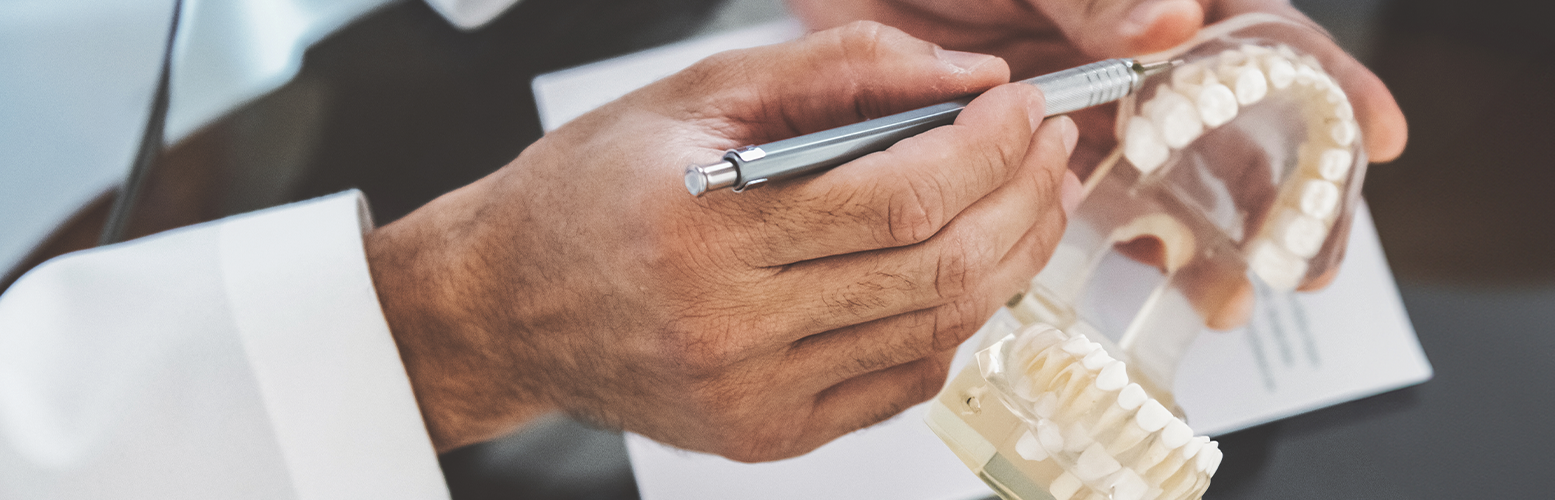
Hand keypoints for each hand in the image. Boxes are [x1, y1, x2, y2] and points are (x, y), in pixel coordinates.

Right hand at [365, 22, 1081, 460]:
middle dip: (1020, 198)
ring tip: (1027, 198)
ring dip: (1006, 258)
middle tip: (1048, 148)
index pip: (898, 200)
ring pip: (934, 329)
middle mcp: (727, 327)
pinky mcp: (765, 433)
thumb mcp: (698, 95)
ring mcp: (751, 394)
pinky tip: (962, 268)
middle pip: (935, 270)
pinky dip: (952, 320)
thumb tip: (966, 79)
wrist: (506, 302)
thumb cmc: (588, 193)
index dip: (987, 151)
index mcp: (702, 228)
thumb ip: (837, 71)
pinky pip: (900, 380)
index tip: (1023, 106)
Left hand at [792, 0, 1408, 327]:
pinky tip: (1144, 270)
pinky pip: (1088, 199)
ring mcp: (1087, 99)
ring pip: (1168, 173)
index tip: (1379, 133)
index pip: (1266, 35)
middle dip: (1278, 196)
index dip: (1330, 82)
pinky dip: (1118, 235)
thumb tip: (1171, 22)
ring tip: (1228, 295)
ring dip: (1205, 233)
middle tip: (1303, 263)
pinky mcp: (1031, 146)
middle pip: (1234, 123)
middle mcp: (1135, 50)